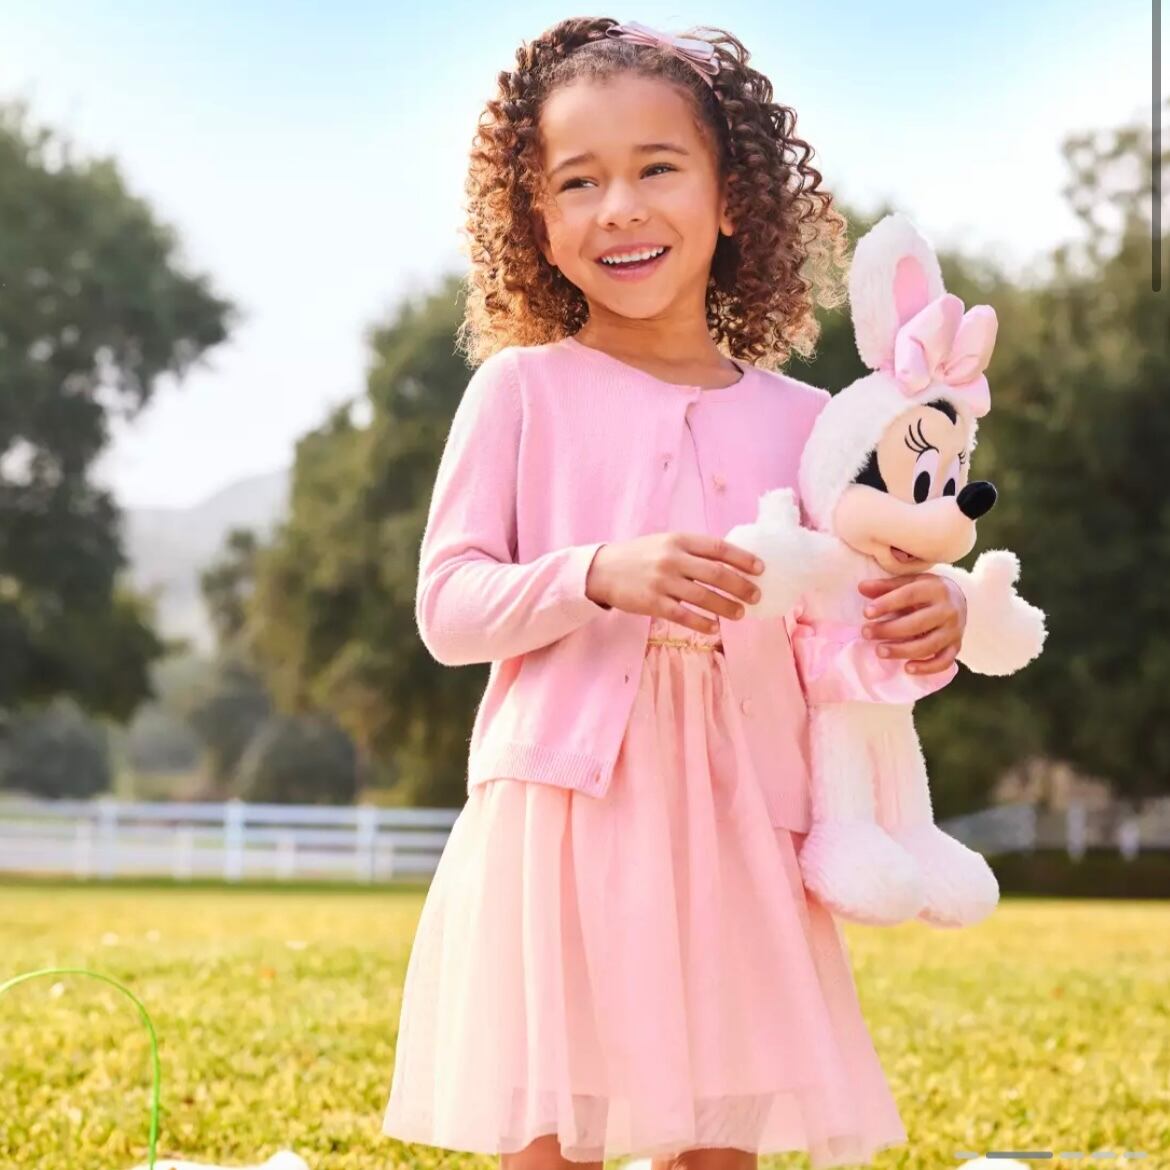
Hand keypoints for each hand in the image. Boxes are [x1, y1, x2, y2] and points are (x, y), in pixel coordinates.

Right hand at [585, 532, 764, 633]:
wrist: (603, 570)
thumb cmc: (640, 556)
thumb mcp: (665, 543)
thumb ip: (692, 550)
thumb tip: (729, 563)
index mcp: (679, 540)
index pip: (719, 548)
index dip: (743, 558)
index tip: (760, 568)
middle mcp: (673, 559)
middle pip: (717, 574)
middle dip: (741, 586)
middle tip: (756, 596)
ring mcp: (663, 582)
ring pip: (704, 597)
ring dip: (726, 607)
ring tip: (740, 614)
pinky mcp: (652, 603)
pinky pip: (684, 616)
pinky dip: (702, 623)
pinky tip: (713, 628)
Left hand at [856, 573, 966, 674]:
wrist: (960, 599)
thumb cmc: (926, 591)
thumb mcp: (909, 583)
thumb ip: (886, 586)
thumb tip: (861, 588)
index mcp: (936, 588)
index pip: (910, 596)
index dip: (887, 604)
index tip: (866, 613)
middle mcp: (948, 610)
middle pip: (918, 623)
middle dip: (889, 630)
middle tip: (866, 633)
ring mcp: (954, 630)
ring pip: (929, 645)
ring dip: (902, 651)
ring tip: (879, 651)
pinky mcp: (956, 646)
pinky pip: (944, 661)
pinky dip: (927, 667)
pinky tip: (907, 668)